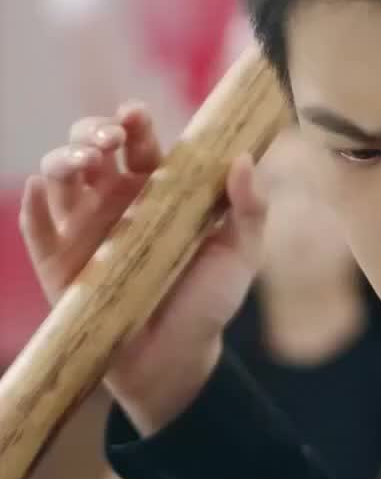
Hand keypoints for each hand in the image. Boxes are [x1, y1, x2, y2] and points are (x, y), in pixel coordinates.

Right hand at [21, 104, 267, 432]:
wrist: (177, 363)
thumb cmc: (208, 304)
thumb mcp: (239, 255)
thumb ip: (250, 208)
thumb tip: (244, 159)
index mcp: (155, 190)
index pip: (138, 142)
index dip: (132, 122)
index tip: (135, 115)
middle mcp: (114, 202)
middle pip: (89, 147)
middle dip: (90, 131)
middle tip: (107, 141)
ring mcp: (83, 230)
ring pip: (58, 178)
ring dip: (62, 159)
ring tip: (81, 162)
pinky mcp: (58, 264)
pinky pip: (35, 228)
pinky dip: (32, 205)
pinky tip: (40, 190)